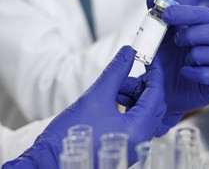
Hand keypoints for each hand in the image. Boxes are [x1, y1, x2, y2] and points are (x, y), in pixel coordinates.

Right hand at [4, 46, 165, 167]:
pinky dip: (128, 107)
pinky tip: (113, 101)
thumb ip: (116, 72)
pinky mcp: (126, 144)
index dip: (155, 73)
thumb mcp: (95, 96)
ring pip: (145, 112)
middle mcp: (140, 139)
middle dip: (141, 86)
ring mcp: (134, 144)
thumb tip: (128, 53)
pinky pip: (136, 121)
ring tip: (113, 91)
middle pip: (153, 103)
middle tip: (125, 77)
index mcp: (137, 130)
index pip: (156, 94)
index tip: (151, 60)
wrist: (50, 159)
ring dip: (132, 96)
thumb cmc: (69, 135)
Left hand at [145, 0, 208, 135]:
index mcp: (207, 29)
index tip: (167, 15)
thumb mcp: (159, 38)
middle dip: (196, 34)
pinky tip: (185, 72)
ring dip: (199, 55)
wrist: (163, 90)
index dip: (187, 13)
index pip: (206, 15)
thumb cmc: (165, 61)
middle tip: (177, 41)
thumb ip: (157, 16)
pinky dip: (199, 73)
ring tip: (184, 60)